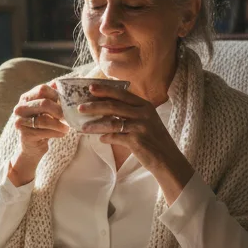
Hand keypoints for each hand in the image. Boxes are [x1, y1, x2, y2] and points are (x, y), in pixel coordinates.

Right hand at [7, 83, 68, 185]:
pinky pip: (45, 132)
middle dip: (60, 110)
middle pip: (44, 103)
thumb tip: (61, 83)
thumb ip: (53, 97)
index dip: (57, 95)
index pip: (42, 89)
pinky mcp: (25, 135)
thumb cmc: (43, 125)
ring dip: (60, 124)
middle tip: (69, 116)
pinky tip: (62, 134)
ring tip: (67, 127)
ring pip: (44, 120)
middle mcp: (20, 108)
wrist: (33, 146)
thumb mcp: (47, 109)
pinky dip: (57, 133)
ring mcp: (20, 121)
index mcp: (26, 97)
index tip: (67, 103)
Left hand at [77, 85, 194, 202]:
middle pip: (113, 106)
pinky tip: (101, 139)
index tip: (90, 88)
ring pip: (111, 122)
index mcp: (145, 105)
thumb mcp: (146, 121)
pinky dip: (106, 138)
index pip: (122, 94)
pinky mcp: (137, 141)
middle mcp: (143, 113)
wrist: (167, 159)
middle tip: (80, 107)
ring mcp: (140, 127)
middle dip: (94, 106)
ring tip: (83, 127)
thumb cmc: (153, 139)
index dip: (105, 90)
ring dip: (95, 125)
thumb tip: (105, 109)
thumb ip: (130, 112)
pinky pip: (116, 137)